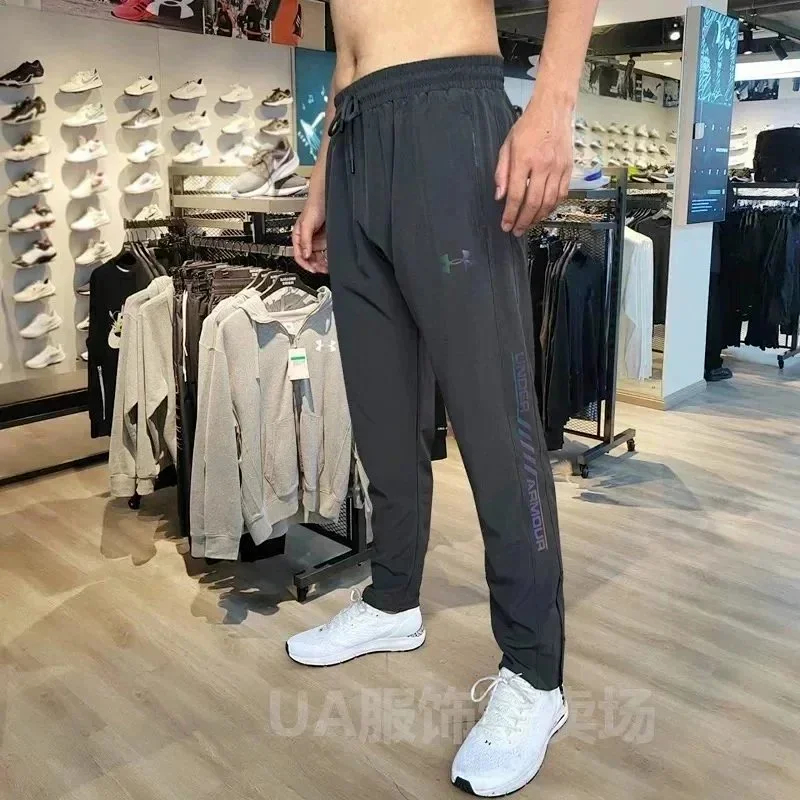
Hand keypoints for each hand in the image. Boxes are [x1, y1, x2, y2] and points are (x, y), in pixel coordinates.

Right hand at [292, 193, 328, 273]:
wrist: (325, 199)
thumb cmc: (314, 207)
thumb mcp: (306, 224)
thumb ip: (304, 239)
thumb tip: (305, 254)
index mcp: (298, 237)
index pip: (298, 255)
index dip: (304, 264)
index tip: (311, 269)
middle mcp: (306, 240)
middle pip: (307, 258)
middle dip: (313, 266)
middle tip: (320, 270)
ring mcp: (315, 241)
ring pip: (315, 258)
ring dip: (320, 264)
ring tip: (326, 268)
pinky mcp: (323, 240)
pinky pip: (323, 253)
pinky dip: (325, 259)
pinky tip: (329, 262)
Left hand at [495, 98, 572, 235]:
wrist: (553, 110)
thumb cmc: (528, 126)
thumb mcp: (507, 146)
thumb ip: (502, 173)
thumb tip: (500, 196)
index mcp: (524, 159)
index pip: (517, 195)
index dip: (510, 214)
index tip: (506, 225)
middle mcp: (543, 165)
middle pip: (533, 202)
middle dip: (524, 221)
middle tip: (517, 231)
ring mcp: (558, 168)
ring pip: (549, 202)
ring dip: (538, 217)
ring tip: (528, 224)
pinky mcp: (568, 168)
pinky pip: (561, 194)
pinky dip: (552, 207)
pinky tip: (543, 212)